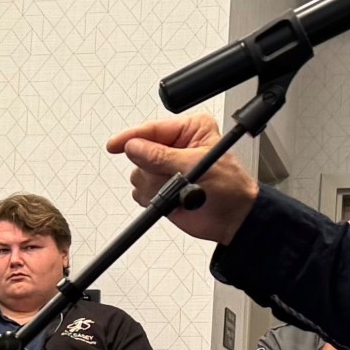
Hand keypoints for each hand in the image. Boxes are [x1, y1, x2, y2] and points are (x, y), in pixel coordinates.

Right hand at [106, 116, 259, 245]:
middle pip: (140, 152)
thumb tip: (135, 147)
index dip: (132, 137)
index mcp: (189, 130)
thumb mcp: (197, 166)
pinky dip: (152, 197)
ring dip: (155, 186)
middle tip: (170, 177)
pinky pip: (140, 190)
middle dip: (153, 169)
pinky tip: (171, 199)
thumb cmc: (230, 188)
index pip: (152, 129)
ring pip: (138, 173)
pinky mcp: (160, 188)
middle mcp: (174, 147)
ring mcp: (165, 168)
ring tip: (177, 190)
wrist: (233, 220)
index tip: (115, 145)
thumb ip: (162, 157)